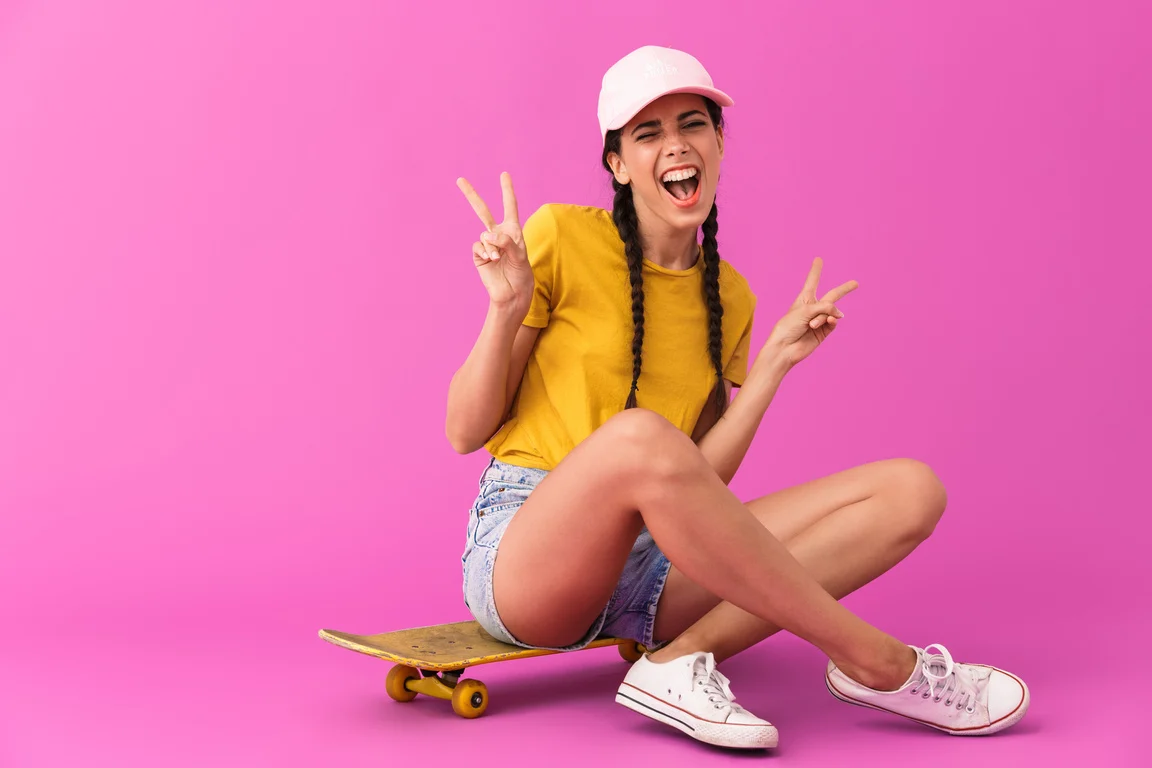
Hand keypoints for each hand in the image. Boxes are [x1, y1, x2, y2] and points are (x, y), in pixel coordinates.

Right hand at [456, 172, 533, 312]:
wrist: (512, 293)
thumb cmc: (521, 273)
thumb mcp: (520, 255)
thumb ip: (506, 241)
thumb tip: (486, 234)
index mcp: (512, 230)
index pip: (509, 206)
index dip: (507, 190)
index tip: (504, 174)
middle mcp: (498, 234)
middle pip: (482, 211)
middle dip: (471, 195)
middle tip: (459, 179)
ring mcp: (487, 244)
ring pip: (484, 233)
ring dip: (493, 246)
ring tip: (500, 259)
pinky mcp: (479, 255)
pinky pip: (478, 246)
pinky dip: (485, 251)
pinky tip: (491, 259)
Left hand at [759, 257, 857, 369]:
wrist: (784, 348)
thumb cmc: (788, 327)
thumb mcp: (805, 310)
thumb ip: (824, 307)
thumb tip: (840, 314)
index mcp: (803, 300)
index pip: (812, 282)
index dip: (816, 271)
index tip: (818, 259)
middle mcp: (813, 309)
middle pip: (832, 296)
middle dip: (844, 290)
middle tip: (856, 283)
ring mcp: (819, 321)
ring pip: (831, 312)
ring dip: (823, 317)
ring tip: (811, 325)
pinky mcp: (823, 332)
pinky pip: (832, 322)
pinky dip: (830, 321)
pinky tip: (828, 322)